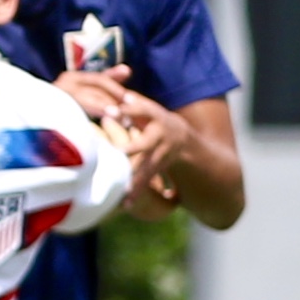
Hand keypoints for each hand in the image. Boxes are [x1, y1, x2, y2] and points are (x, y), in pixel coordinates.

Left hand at [67, 69, 184, 187]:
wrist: (182, 138)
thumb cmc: (154, 118)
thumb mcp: (147, 107)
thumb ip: (134, 102)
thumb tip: (118, 96)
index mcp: (156, 116)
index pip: (146, 110)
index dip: (133, 109)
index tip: (117, 110)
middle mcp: (160, 136)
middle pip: (146, 142)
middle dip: (134, 147)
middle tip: (119, 151)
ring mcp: (160, 154)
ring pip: (146, 166)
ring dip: (134, 177)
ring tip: (121, 187)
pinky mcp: (156, 169)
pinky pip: (146, 182)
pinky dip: (136, 193)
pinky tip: (125, 204)